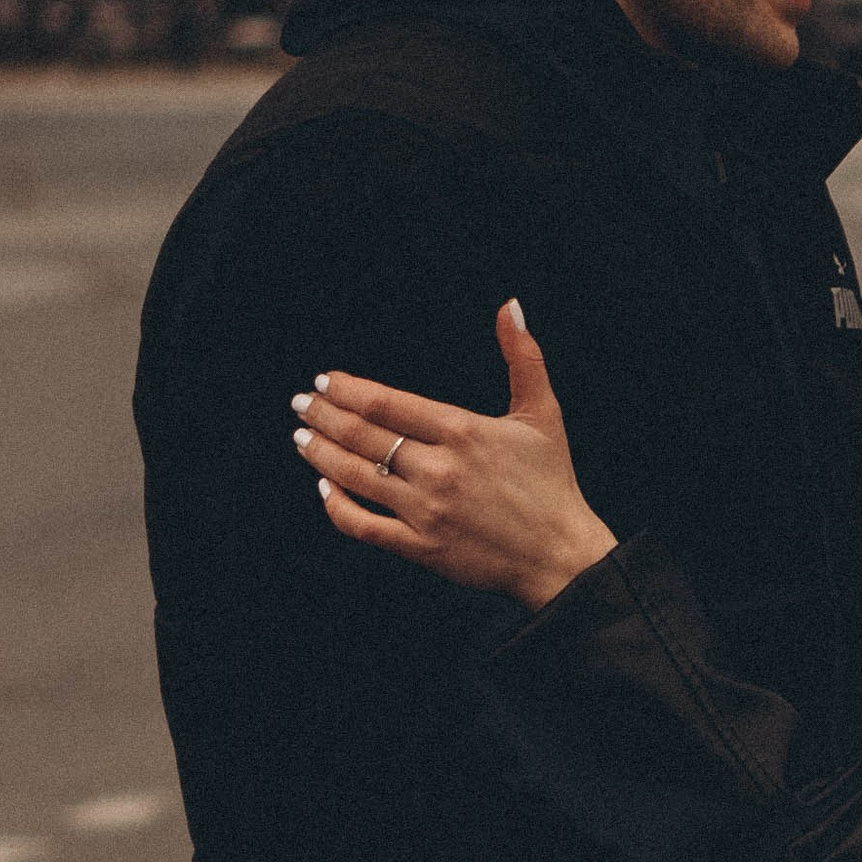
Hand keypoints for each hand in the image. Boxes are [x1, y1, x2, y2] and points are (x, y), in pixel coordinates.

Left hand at [291, 302, 614, 609]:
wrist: (561, 555)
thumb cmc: (551, 482)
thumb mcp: (543, 413)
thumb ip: (523, 357)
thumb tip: (508, 307)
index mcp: (463, 432)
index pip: (387, 403)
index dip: (348, 390)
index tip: (325, 381)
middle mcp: (440, 469)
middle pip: (362, 436)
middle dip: (323, 416)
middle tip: (301, 403)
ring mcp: (427, 511)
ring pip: (355, 477)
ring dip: (321, 454)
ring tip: (302, 438)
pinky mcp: (422, 548)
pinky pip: (364, 526)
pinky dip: (337, 507)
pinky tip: (325, 489)